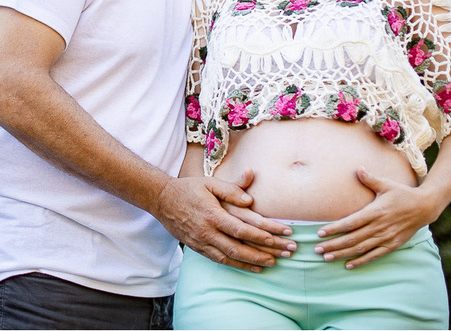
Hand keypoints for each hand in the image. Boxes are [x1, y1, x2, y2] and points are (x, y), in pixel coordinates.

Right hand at [154, 169, 295, 272]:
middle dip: (268, 250)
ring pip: (233, 257)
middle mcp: (208, 231)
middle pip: (242, 246)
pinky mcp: (199, 248)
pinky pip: (221, 261)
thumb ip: (231, 189)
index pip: (244, 228)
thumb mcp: (209, 182)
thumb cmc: (188, 188)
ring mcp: (203, 242)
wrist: (162, 200)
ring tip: (275, 262)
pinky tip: (254, 267)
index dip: (266, 233)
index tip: (285, 233)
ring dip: (255, 262)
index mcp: (213, 214)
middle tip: (289, 252)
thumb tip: (250, 199)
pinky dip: (239, 266)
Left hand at [314, 168, 441, 268]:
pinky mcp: (392, 245)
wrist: (424, 207)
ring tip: (327, 257)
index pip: (351, 222)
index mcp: (375, 212)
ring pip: (360, 249)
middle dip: (333, 245)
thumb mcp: (387, 184)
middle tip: (317, 249)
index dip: (335, 228)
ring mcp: (386, 238)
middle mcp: (379, 227)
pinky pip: (374, 256)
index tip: (320, 233)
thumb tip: (358, 168)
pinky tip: (348, 265)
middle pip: (352, 239)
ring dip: (343, 254)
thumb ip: (370, 179)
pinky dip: (361, 261)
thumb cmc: (402, 194)